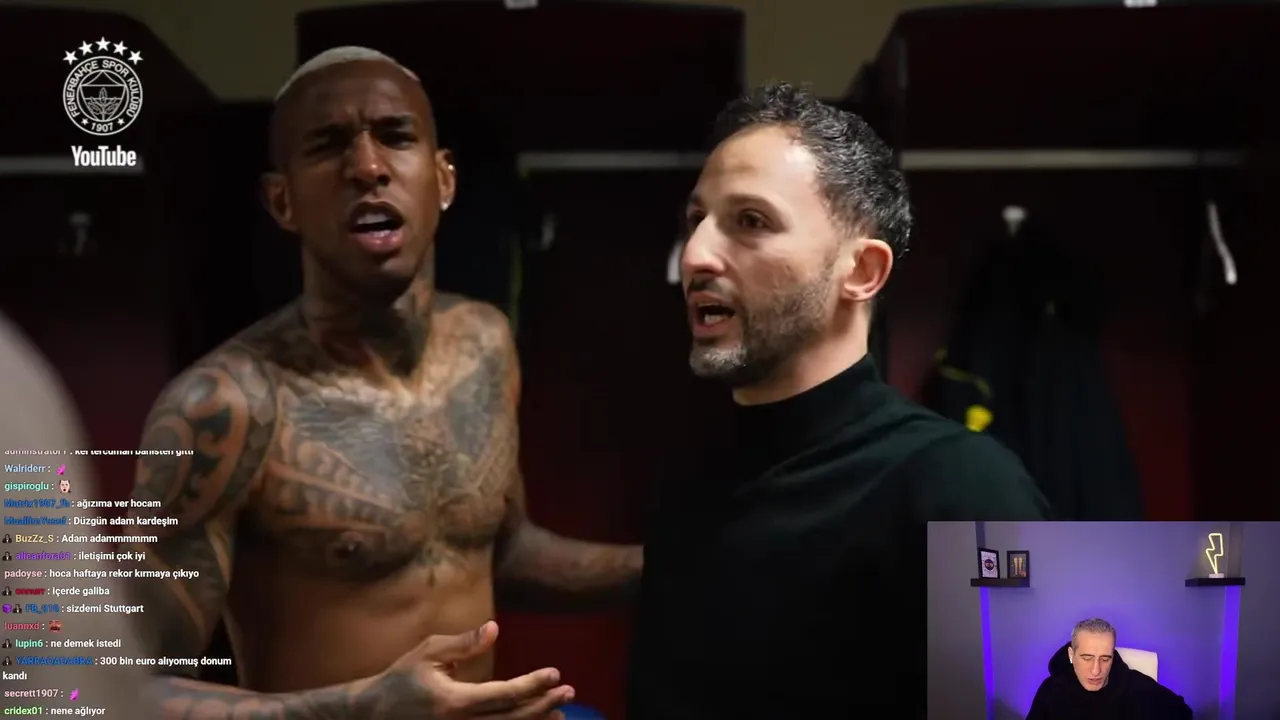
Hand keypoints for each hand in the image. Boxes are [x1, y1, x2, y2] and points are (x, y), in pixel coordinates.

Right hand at [379, 621, 574, 718]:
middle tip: (568, 693)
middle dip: (543, 706)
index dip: (533, 685)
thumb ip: (463, 644)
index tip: (555, 674)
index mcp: (454, 702)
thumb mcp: (428, 653)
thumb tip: (494, 629)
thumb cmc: (401, 679)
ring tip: (560, 714)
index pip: (504, 695)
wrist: (373, 715)